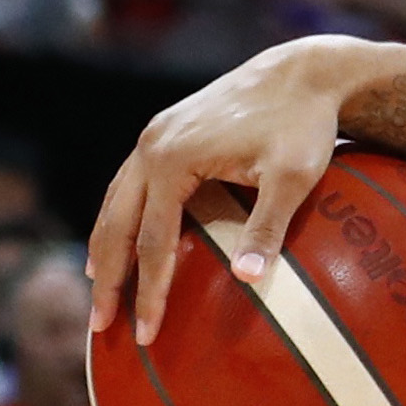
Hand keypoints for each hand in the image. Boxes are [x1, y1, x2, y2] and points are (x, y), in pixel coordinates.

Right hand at [87, 37, 359, 342]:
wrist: (303, 72)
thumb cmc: (304, 126)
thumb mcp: (295, 177)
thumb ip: (268, 227)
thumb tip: (247, 281)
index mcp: (172, 160)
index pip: (152, 242)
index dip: (148, 291)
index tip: (145, 333)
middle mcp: (150, 147)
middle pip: (115, 226)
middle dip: (109, 280)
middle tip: (101, 326)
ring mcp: (153, 138)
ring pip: (115, 204)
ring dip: (106, 250)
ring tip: (102, 291)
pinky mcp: (165, 133)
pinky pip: (130, 185)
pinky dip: (120, 218)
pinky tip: (122, 240)